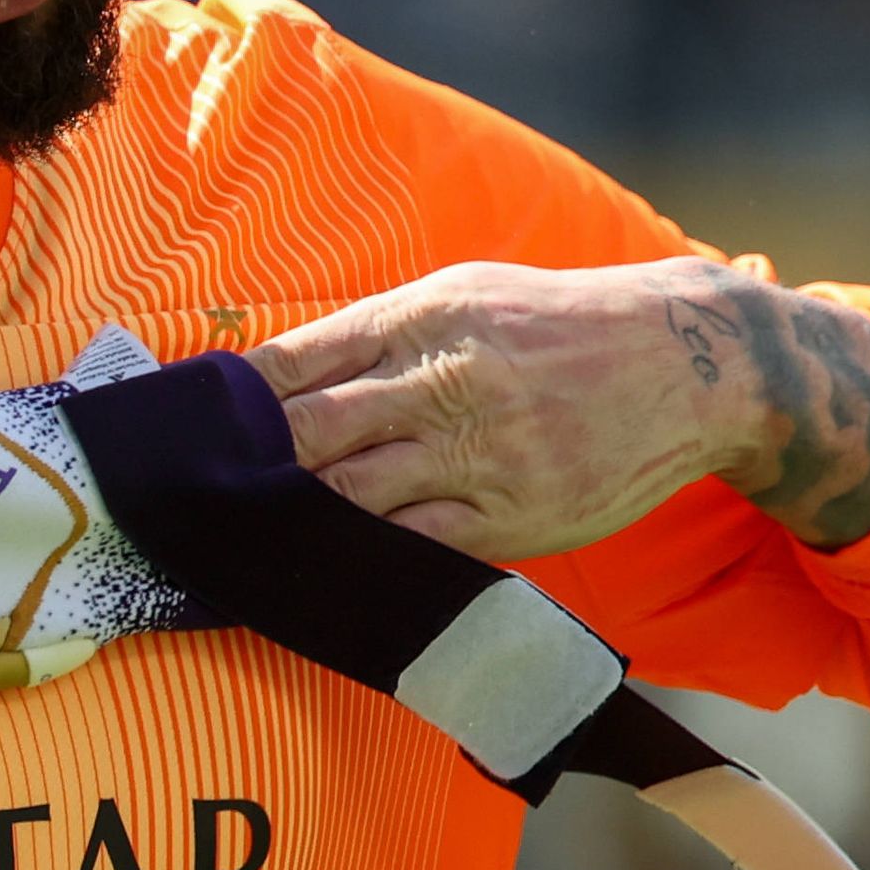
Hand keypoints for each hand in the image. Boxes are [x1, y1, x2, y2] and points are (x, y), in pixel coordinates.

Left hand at [245, 258, 869, 560]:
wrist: (688, 364)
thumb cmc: (560, 326)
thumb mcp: (469, 295)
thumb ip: (380, 334)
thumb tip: (283, 375)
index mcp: (421, 317)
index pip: (294, 363)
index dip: (228, 403)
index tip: (181, 431)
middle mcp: (442, 383)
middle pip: (308, 433)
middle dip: (242, 470)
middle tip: (185, 500)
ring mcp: (476, 456)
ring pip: (353, 498)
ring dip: (289, 523)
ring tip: (228, 546)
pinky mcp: (510, 516)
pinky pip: (417, 547)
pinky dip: (361, 562)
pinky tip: (314, 575)